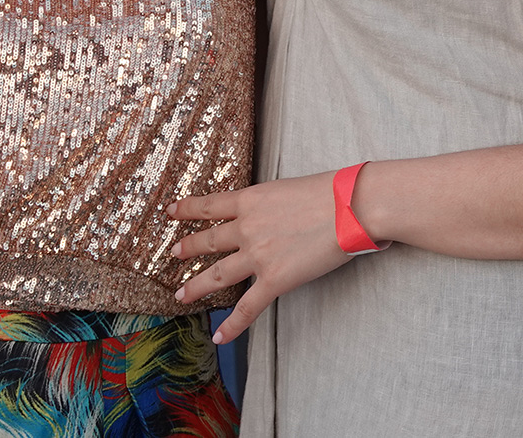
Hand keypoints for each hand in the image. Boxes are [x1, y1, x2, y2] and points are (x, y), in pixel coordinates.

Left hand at [168, 172, 352, 344]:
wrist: (352, 207)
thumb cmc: (334, 191)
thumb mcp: (292, 187)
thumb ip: (276, 203)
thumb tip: (280, 213)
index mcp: (251, 200)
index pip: (210, 205)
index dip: (187, 209)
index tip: (170, 211)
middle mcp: (247, 227)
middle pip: (208, 240)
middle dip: (188, 248)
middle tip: (174, 253)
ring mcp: (258, 255)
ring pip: (217, 274)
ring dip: (196, 286)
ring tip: (181, 294)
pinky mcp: (275, 279)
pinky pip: (247, 307)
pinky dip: (231, 325)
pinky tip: (220, 336)